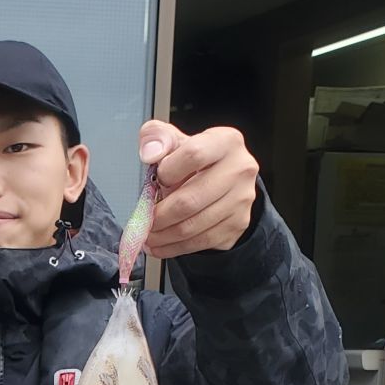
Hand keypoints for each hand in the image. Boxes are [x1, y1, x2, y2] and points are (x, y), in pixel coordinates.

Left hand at [140, 121, 260, 258]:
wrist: (223, 180)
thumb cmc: (194, 159)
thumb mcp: (175, 140)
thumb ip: (157, 137)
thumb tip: (150, 152)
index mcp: (225, 142)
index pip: (193, 155)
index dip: (167, 171)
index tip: (157, 179)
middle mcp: (240, 169)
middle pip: (190, 200)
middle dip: (158, 215)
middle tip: (142, 220)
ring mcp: (241, 199)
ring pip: (192, 226)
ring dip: (162, 235)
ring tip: (147, 234)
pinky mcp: (237, 224)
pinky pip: (200, 242)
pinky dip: (174, 247)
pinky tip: (160, 243)